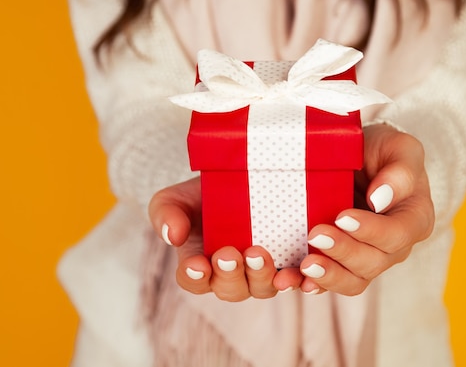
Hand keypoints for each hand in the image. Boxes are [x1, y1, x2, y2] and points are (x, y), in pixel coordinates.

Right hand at [148, 178, 305, 301]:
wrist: (237, 176)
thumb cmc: (201, 193)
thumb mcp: (174, 198)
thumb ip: (165, 215)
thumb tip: (172, 236)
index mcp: (200, 265)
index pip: (194, 280)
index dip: (195, 276)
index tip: (197, 265)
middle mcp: (233, 275)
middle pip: (230, 289)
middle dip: (230, 275)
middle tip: (230, 255)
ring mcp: (263, 271)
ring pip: (262, 287)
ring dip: (261, 276)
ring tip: (259, 255)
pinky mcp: (291, 261)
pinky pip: (296, 278)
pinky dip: (299, 280)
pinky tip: (301, 271)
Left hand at [297, 124, 434, 294]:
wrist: (362, 160)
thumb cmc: (384, 153)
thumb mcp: (399, 148)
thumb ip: (400, 171)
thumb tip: (380, 198)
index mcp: (414, 219)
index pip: (397, 234)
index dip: (370, 230)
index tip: (342, 217)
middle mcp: (395, 246)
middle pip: (373, 262)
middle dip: (343, 251)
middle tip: (315, 234)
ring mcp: (369, 259)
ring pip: (354, 280)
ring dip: (328, 276)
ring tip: (304, 265)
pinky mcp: (343, 264)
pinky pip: (331, 282)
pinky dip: (313, 284)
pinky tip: (294, 280)